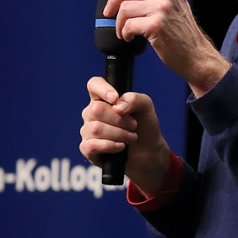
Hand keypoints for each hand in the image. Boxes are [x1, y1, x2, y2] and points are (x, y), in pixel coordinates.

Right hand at [79, 76, 169, 194]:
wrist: (150, 151)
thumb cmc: (144, 125)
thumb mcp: (145, 107)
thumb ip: (134, 99)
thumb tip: (117, 107)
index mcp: (104, 99)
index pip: (94, 85)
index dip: (102, 89)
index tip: (116, 98)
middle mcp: (92, 113)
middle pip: (96, 109)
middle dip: (120, 119)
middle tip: (133, 125)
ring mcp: (88, 131)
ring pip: (95, 128)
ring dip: (119, 134)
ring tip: (131, 137)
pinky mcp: (88, 149)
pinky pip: (91, 145)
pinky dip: (109, 146)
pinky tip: (121, 146)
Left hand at [104, 0, 228, 94]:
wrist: (195, 56)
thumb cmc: (179, 35)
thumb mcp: (169, 9)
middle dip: (113, 1)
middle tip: (110, 14)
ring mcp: (163, 6)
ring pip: (124, 8)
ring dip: (119, 24)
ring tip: (125, 32)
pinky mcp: (157, 22)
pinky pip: (127, 24)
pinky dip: (124, 33)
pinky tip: (131, 38)